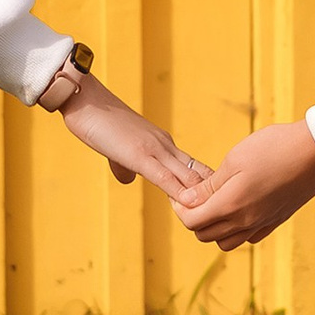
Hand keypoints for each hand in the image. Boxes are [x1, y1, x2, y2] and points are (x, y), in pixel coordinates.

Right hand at [45, 69, 212, 199]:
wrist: (85, 99)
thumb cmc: (97, 122)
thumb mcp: (115, 149)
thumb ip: (124, 165)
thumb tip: (127, 180)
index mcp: (161, 144)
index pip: (192, 168)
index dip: (205, 187)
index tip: (218, 204)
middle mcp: (164, 146)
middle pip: (198, 173)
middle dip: (212, 195)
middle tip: (229, 214)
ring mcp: (154, 150)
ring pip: (186, 176)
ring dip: (201, 197)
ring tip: (219, 215)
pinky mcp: (139, 156)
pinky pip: (164, 177)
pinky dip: (179, 192)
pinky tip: (190, 205)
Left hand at [171, 118, 314, 249]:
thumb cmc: (274, 147)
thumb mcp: (234, 160)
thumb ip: (209, 186)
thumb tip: (187, 201)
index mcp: (231, 205)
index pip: (192, 222)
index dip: (181, 208)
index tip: (181, 193)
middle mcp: (246, 221)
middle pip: (206, 234)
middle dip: (194, 218)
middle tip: (196, 196)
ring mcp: (263, 223)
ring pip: (226, 242)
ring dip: (214, 228)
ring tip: (216, 204)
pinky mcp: (277, 220)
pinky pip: (249, 238)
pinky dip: (237, 231)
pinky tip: (239, 209)